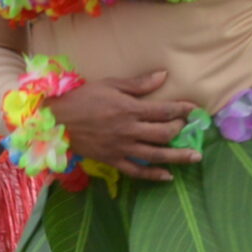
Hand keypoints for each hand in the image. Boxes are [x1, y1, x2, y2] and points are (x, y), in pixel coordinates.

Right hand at [51, 69, 199, 181]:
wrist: (56, 122)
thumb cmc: (82, 99)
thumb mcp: (110, 84)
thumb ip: (138, 84)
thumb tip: (163, 76)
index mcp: (130, 109)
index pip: (164, 110)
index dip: (182, 109)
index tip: (194, 109)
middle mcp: (129, 130)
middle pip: (164, 133)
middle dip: (181, 130)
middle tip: (190, 129)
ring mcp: (122, 148)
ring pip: (156, 155)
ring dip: (178, 156)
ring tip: (195, 157)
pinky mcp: (113, 160)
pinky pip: (137, 171)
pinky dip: (153, 175)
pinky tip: (167, 176)